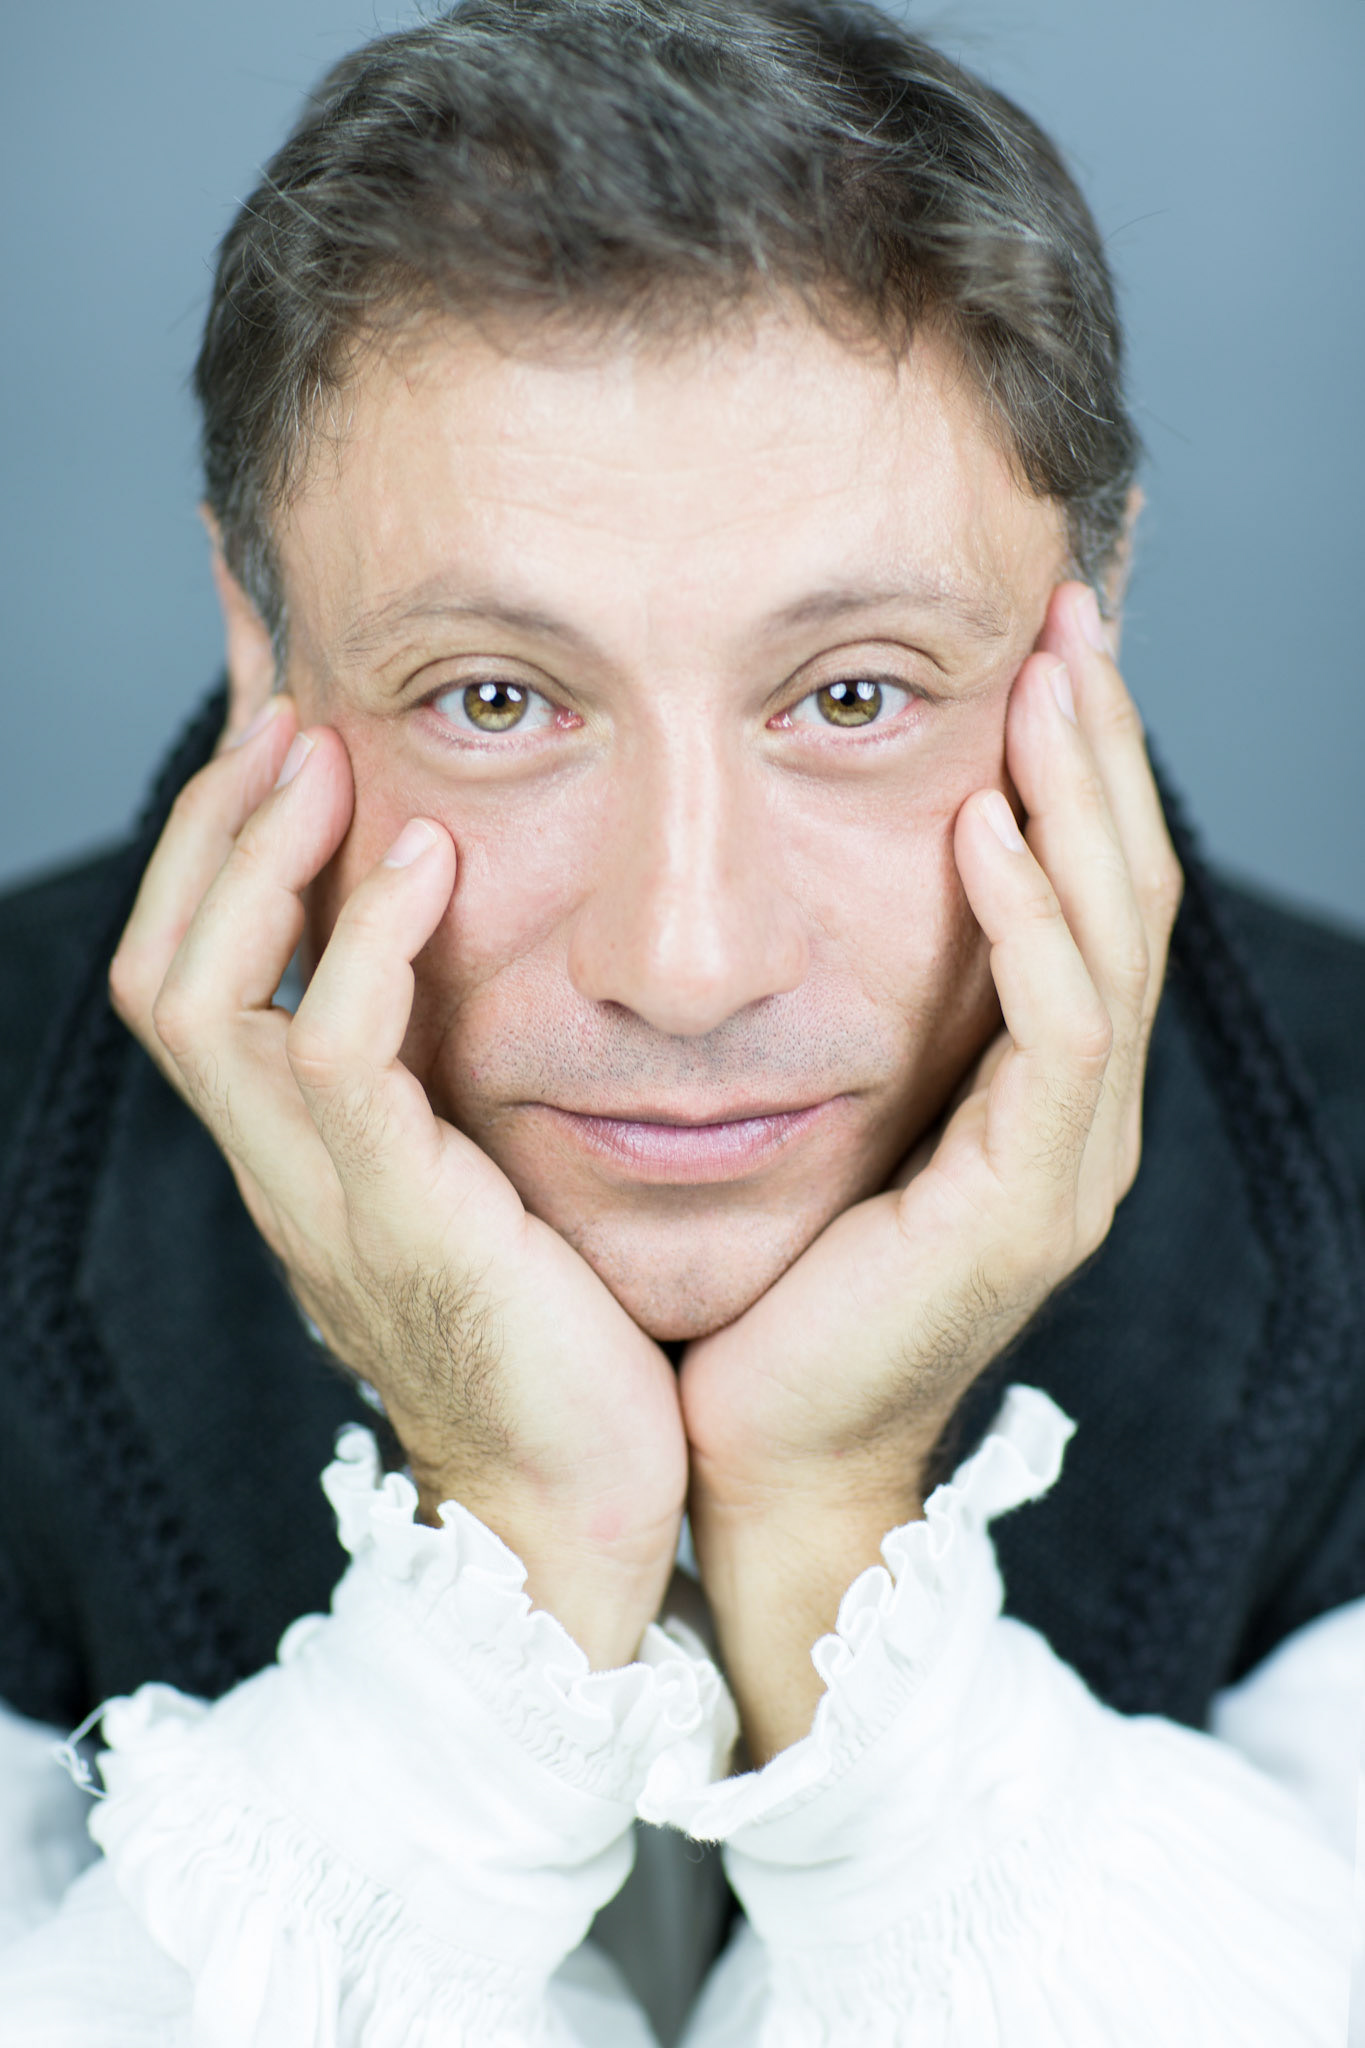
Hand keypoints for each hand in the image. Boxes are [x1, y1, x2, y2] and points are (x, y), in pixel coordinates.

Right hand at [109, 703, 686, 1667]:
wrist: (579, 1508)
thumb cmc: (558, 1340)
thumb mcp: (485, 1185)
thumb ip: (455, 1090)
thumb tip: (492, 985)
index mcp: (297, 1154)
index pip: (197, 974)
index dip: (212, 845)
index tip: (271, 718)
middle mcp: (280, 1168)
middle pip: (161, 968)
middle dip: (209, 826)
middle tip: (284, 708)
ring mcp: (321, 1195)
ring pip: (211, 998)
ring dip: (262, 859)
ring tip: (326, 753)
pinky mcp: (395, 1216)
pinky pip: (336, 1056)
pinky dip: (367, 946)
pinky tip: (426, 863)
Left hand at [680, 582, 1182, 1758]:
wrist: (753, 1449)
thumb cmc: (769, 1283)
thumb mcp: (817, 1114)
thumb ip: (849, 1008)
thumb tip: (801, 881)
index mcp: (1034, 1092)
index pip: (1083, 896)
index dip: (1072, 770)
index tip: (1033, 647)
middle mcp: (1075, 1118)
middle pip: (1121, 894)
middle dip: (1096, 750)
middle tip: (1066, 614)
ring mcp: (1065, 1165)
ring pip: (1110, 945)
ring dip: (1080, 804)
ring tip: (1046, 681)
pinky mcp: (1024, 1208)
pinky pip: (1049, 1039)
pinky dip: (1028, 927)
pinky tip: (985, 832)